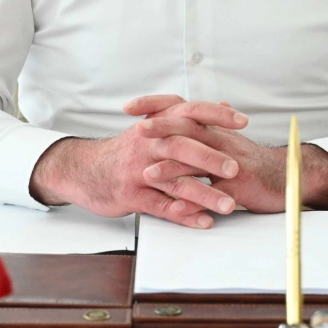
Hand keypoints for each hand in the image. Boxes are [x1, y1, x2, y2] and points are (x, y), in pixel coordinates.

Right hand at [29, 100, 248, 227]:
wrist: (84, 169)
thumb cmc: (126, 150)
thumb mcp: (154, 126)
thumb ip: (189, 118)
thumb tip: (224, 105)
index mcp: (156, 124)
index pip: (189, 112)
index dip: (216, 115)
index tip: (242, 121)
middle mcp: (147, 143)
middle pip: (181, 146)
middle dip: (210, 157)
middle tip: (237, 168)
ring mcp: (138, 170)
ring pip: (174, 181)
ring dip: (204, 194)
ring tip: (229, 204)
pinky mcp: (131, 195)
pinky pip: (161, 206)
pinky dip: (184, 215)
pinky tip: (204, 221)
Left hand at [125, 95, 327, 212]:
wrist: (292, 178)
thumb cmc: (256, 163)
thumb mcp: (232, 140)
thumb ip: (213, 126)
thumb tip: (205, 107)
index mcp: (215, 130)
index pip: (182, 110)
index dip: (156, 105)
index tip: (130, 106)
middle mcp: (222, 141)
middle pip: (189, 129)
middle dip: (161, 128)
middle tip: (137, 130)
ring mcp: (231, 164)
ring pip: (199, 162)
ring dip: (172, 168)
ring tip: (148, 175)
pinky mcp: (241, 187)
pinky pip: (215, 195)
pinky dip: (195, 202)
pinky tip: (178, 209)